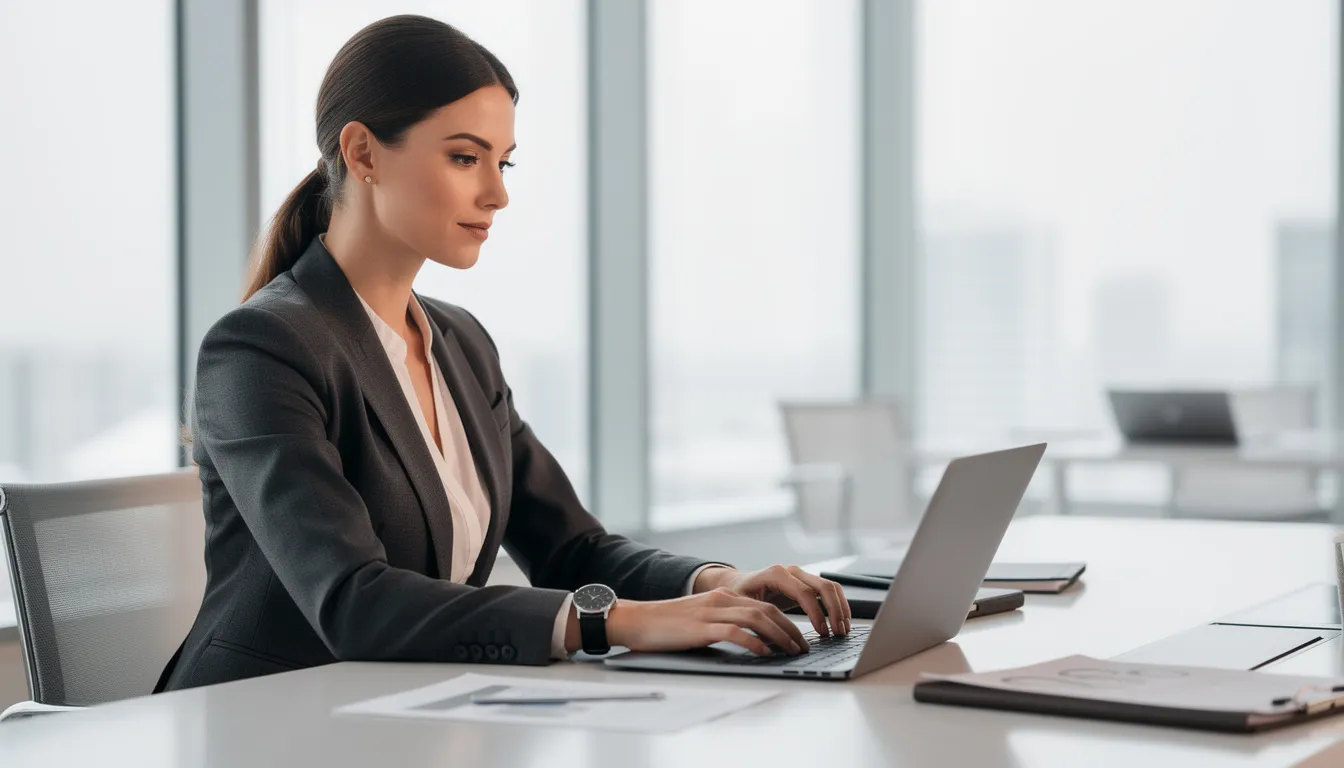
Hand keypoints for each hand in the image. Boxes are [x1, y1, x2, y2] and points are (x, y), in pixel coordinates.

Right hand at [602, 589, 809, 656]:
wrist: (636, 620)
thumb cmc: (667, 626)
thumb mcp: (702, 619)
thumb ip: (725, 624)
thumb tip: (752, 642)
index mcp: (723, 596)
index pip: (765, 605)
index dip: (787, 621)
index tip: (799, 638)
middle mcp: (721, 600)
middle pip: (767, 610)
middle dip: (790, 629)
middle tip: (803, 647)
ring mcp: (711, 612)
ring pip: (757, 618)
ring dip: (779, 636)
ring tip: (791, 651)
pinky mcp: (701, 628)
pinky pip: (735, 633)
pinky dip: (754, 643)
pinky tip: (764, 653)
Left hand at [694, 565, 850, 637]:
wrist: (737, 585)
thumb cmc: (739, 596)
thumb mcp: (744, 608)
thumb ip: (759, 621)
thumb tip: (776, 642)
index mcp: (776, 574)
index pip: (805, 593)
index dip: (817, 614)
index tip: (822, 633)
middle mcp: (791, 571)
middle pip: (823, 586)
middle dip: (835, 611)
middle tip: (839, 633)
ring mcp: (800, 575)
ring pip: (830, 586)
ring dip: (840, 608)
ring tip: (843, 630)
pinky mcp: (805, 583)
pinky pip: (828, 590)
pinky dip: (838, 604)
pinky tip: (840, 621)